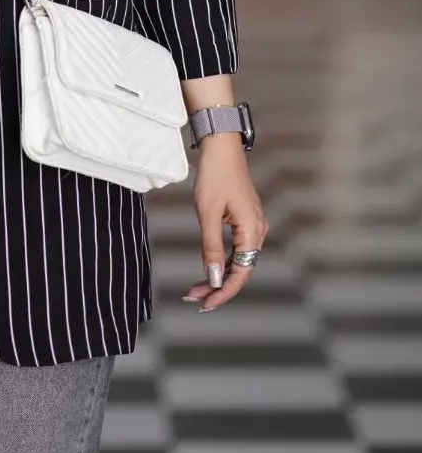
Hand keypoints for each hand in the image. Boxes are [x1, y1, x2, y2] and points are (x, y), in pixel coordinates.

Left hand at [183, 133, 267, 311]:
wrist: (221, 148)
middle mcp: (257, 231)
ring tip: (197, 288)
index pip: (241, 273)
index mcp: (252, 230)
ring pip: (239, 261)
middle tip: (195, 299)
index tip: (205, 303)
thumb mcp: (208, 213)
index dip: (224, 292)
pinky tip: (210, 268)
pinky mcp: (245, 220)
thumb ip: (211, 248)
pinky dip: (223, 260)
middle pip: (241, 270)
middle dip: (218, 287)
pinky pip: (237, 248)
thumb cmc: (215, 175)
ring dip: (219, 276)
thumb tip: (214, 278)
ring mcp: (253, 225)